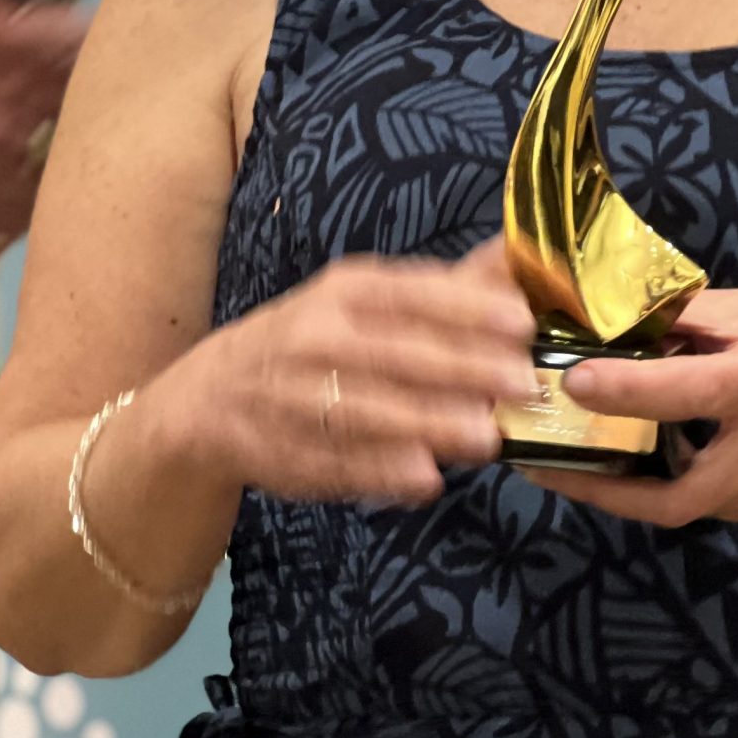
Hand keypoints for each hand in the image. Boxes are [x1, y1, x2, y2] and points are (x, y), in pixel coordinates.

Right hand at [170, 240, 536, 505]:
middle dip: (464, 369)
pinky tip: (425, 480)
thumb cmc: (317, 338)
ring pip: (369, 409)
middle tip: (523, 386)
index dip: (468, 308)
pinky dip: (380, 472)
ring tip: (486, 438)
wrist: (212, 395)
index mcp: (348, 291)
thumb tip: (526, 257)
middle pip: (398, 352)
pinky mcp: (284, 451)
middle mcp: (318, 336)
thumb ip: (450, 288)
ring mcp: (295, 396)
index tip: (523, 324)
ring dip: (429, 423)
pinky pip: (335, 462)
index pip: (413, 295)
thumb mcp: (370, 299)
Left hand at [537, 287, 737, 528]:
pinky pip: (697, 501)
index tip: (571, 379)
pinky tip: (619, 461)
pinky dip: (653, 485)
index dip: (624, 390)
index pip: (688, 394)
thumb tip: (618, 317)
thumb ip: (693, 320)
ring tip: (561, 462)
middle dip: (599, 487)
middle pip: (672, 494)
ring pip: (678, 504)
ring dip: (618, 489)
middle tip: (538, 464)